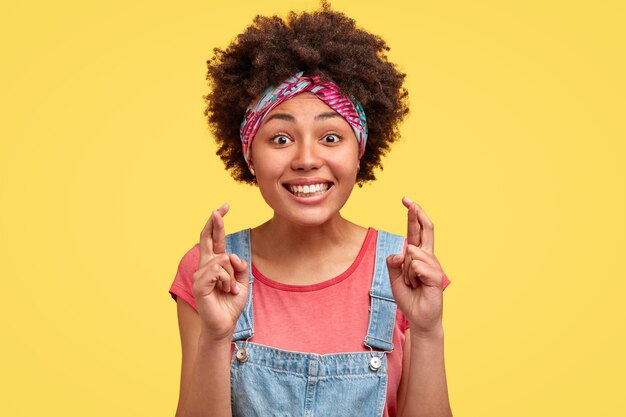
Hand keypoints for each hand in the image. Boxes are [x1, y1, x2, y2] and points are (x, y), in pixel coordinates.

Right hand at [192, 203, 249, 340]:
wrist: (224, 325)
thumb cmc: (231, 303)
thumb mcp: (243, 281)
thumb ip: (240, 266)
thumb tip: (231, 255)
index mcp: (215, 264)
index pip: (214, 239)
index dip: (218, 223)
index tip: (224, 207)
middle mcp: (205, 266)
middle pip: (206, 238)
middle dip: (215, 222)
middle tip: (219, 209)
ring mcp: (200, 275)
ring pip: (221, 259)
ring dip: (231, 275)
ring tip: (230, 289)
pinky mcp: (199, 284)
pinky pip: (217, 271)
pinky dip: (227, 280)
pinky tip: (226, 290)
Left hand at [386, 197, 445, 335]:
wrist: (419, 317)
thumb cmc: (409, 297)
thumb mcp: (394, 278)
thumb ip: (393, 263)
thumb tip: (401, 251)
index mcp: (418, 255)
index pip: (416, 231)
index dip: (412, 215)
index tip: (406, 200)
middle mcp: (428, 257)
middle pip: (425, 230)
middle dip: (416, 214)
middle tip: (409, 201)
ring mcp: (434, 265)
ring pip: (413, 253)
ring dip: (406, 270)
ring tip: (412, 283)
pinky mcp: (436, 276)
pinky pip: (417, 266)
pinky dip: (412, 276)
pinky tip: (417, 285)